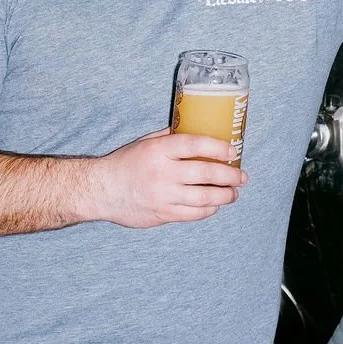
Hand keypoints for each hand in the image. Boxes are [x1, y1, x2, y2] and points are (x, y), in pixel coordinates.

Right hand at [88, 128, 247, 227]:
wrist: (101, 190)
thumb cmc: (124, 163)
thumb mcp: (145, 143)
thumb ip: (170, 137)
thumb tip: (196, 129)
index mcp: (158, 150)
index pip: (195, 145)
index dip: (219, 148)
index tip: (233, 151)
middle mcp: (163, 173)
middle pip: (206, 174)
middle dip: (230, 176)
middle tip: (241, 176)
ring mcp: (163, 196)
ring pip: (204, 198)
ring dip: (225, 196)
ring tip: (233, 193)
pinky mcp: (162, 214)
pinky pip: (193, 214)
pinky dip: (208, 210)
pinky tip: (214, 206)